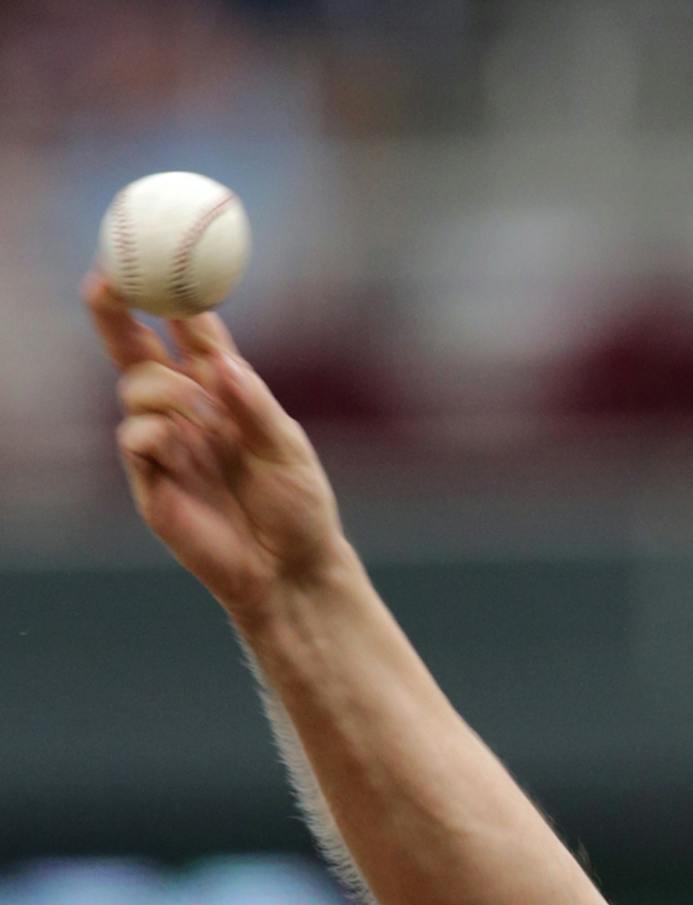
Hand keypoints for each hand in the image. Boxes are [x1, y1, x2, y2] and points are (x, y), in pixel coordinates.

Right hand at [84, 271, 344, 620]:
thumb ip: (254, 405)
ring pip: (136, 386)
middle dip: (114, 308)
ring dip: (165, 390)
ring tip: (205, 422)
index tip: (158, 254)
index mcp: (222, 390)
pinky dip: (155, 430)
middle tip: (103, 278)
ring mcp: (164, 442)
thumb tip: (219, 364)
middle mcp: (186, 409)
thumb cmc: (298, 508)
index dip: (171, 293)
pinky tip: (182, 446)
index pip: (188, 329)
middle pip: (136, 346)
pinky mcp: (150, 480)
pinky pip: (133, 435)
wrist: (291, 571)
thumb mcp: (288, 450)